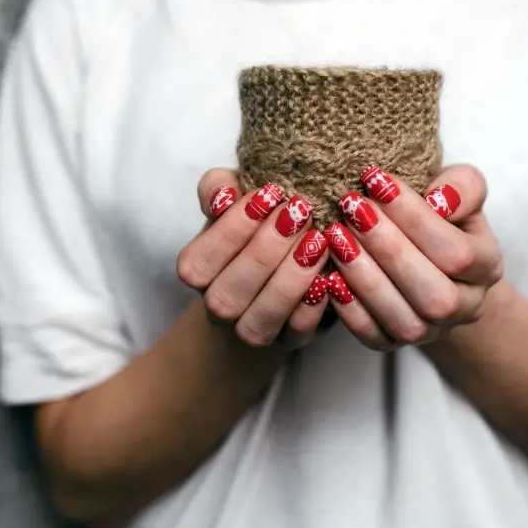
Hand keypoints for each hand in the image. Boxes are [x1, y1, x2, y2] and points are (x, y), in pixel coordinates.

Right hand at [177, 169, 330, 348]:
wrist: (277, 267)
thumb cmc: (253, 225)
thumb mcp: (234, 198)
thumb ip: (220, 187)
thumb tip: (224, 195)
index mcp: (199, 272)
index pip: (199, 261)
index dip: (231, 229)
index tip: (269, 194)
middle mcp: (219, 307)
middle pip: (227, 295)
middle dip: (265, 252)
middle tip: (300, 213)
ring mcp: (253, 329)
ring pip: (259, 322)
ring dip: (289, 280)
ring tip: (318, 241)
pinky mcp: (291, 340)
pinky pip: (297, 334)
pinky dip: (312, 308)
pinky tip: (329, 276)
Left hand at [323, 165, 502, 350]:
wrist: (427, 256)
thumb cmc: (441, 216)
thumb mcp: (459, 191)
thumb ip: (461, 186)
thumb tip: (439, 199)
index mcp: (486, 268)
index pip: (457, 253)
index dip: (415, 218)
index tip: (376, 181)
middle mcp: (466, 307)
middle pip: (434, 294)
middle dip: (388, 248)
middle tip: (352, 208)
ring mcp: (432, 332)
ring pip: (405, 321)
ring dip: (365, 278)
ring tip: (337, 236)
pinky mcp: (395, 343)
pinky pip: (374, 337)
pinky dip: (350, 310)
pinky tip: (330, 275)